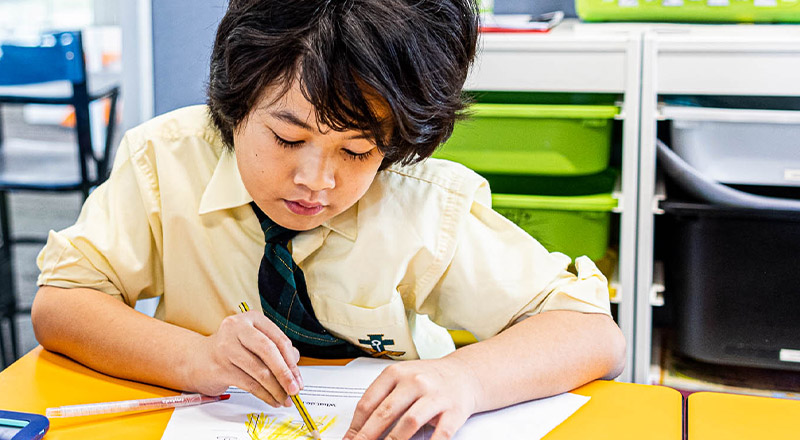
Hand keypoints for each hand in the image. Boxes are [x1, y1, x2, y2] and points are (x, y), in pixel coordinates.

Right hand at [189, 311, 301, 406]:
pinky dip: (264, 395)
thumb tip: (294, 369)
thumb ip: (276, 350)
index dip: (291, 361)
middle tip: (295, 389)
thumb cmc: (232, 350)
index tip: (299, 378)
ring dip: (276, 389)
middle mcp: (237, 328)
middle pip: (269, 351)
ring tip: (284, 399)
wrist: (197, 359)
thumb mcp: (255, 343)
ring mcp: (226, 347)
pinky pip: (249, 384)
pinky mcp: (219, 367)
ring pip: (259, 371)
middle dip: (285, 374)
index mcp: (251, 318)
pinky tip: (271, 400)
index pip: (278, 339)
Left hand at [344, 357, 480, 439]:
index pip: (369, 402)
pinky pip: (441, 433)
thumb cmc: (428, 379)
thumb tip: (358, 429)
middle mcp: (415, 382)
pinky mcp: (454, 411)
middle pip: (385, 412)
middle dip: (368, 435)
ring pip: (410, 422)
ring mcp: (435, 396)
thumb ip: (382, 399)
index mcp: (396, 373)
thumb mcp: (401, 379)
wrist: (464, 374)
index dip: (356, 425)